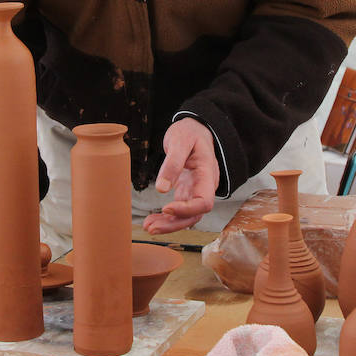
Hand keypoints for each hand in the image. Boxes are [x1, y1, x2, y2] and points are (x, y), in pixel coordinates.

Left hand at [144, 117, 218, 234]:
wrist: (195, 128)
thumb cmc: (189, 132)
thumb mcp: (179, 141)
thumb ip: (172, 163)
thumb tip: (162, 189)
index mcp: (207, 173)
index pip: (204, 201)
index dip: (187, 209)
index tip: (166, 208)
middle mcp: (205, 185)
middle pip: (195, 214)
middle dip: (174, 224)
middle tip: (151, 227)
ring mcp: (196, 189)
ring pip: (187, 215)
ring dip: (169, 224)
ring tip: (148, 226)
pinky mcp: (187, 190)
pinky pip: (180, 209)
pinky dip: (167, 217)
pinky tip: (153, 220)